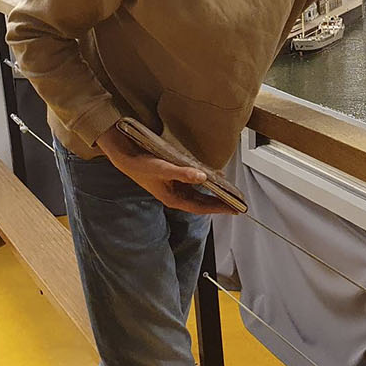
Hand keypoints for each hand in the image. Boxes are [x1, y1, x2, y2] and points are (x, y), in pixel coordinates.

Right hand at [95, 125, 234, 214]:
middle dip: (221, 203)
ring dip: (215, 194)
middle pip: (204, 203)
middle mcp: (176, 196)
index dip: (220, 208)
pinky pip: (195, 184)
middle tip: (239, 203)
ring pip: (200, 194)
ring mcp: (176, 188)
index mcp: (174, 199)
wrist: (126, 157)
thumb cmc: (143, 165)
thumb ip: (183, 173)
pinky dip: (207, 182)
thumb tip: (204, 177)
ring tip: (231, 192)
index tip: (236, 209)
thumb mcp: (163, 168)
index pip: (202, 207)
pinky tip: (215, 175)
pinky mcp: (175, 180)